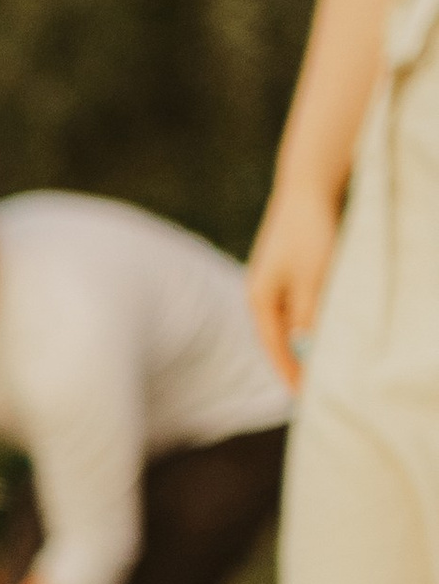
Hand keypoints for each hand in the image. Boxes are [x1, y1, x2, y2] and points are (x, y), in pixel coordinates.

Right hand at [247, 174, 341, 387]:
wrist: (308, 186)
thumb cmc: (309, 232)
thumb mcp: (312, 279)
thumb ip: (307, 317)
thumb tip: (306, 351)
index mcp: (259, 299)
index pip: (273, 348)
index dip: (290, 373)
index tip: (305, 397)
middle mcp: (263, 293)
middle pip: (279, 338)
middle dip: (295, 362)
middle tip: (315, 387)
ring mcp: (275, 280)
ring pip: (290, 322)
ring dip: (303, 343)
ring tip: (322, 364)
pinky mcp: (290, 269)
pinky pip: (298, 306)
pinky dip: (309, 322)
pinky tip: (324, 329)